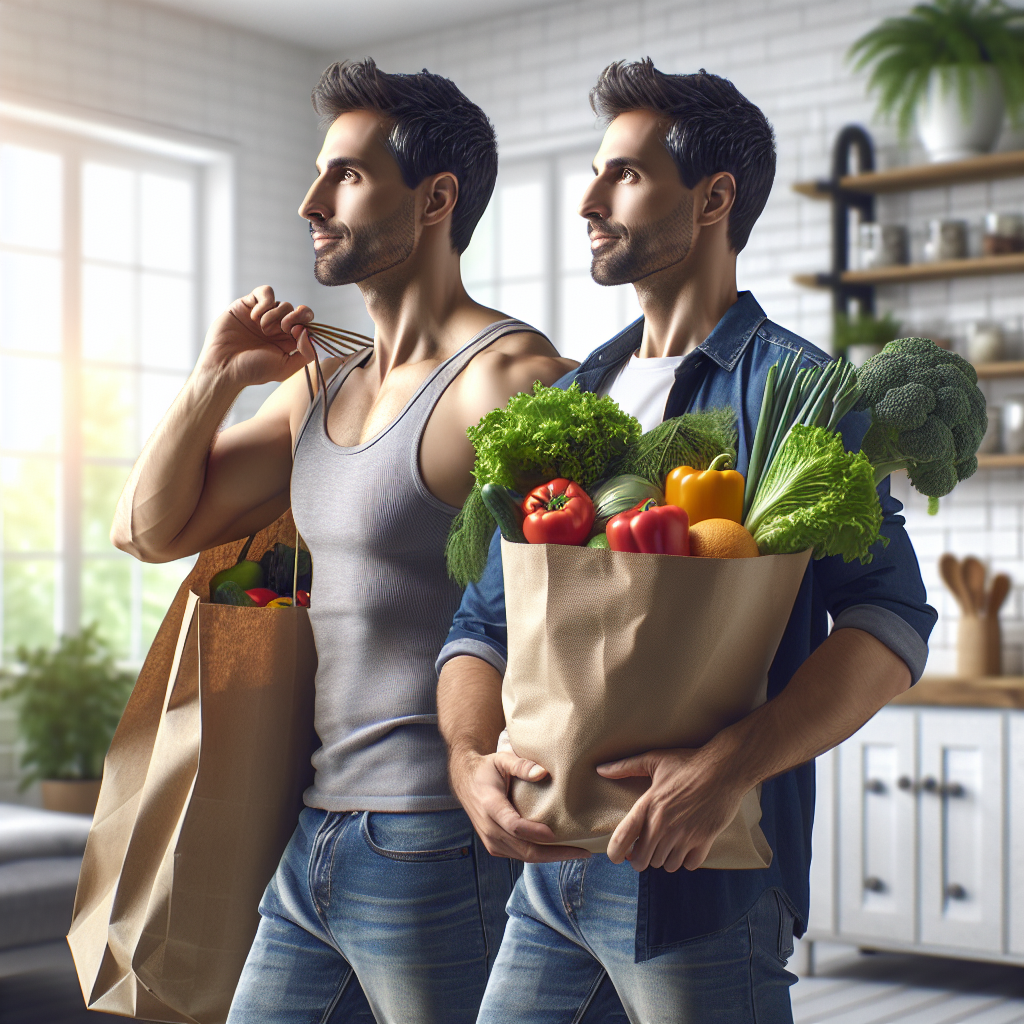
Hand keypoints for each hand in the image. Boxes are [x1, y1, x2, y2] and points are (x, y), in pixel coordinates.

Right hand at [198, 285, 314, 388]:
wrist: (223, 365)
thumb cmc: (252, 370)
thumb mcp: (286, 368)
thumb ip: (306, 354)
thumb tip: (310, 332)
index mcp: (289, 342)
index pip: (308, 325)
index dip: (306, 324)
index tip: (296, 332)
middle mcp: (278, 328)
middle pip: (299, 311)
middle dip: (295, 316)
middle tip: (284, 327)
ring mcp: (263, 315)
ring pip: (283, 303)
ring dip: (275, 315)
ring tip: (262, 328)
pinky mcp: (248, 304)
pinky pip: (266, 292)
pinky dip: (264, 302)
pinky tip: (254, 317)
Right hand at [449, 750, 588, 862]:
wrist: (465, 782)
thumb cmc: (487, 769)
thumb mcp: (501, 760)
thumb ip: (521, 765)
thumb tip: (543, 773)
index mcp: (490, 806)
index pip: (514, 826)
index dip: (535, 832)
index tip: (556, 834)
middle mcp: (489, 828)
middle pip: (524, 850)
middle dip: (554, 854)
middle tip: (582, 852)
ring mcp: (491, 841)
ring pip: (524, 857)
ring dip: (550, 857)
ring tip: (577, 852)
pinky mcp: (495, 847)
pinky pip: (520, 856)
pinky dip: (540, 855)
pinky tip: (559, 851)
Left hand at [596, 746, 747, 872]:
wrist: (725, 768)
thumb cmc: (688, 762)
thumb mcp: (654, 760)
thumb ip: (625, 767)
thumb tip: (600, 769)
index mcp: (648, 806)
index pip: (622, 840)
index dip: (615, 853)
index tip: (618, 855)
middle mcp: (663, 825)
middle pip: (642, 861)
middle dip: (640, 858)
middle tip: (645, 849)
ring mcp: (684, 835)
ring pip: (665, 865)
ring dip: (664, 858)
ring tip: (666, 844)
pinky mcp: (705, 840)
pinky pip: (689, 865)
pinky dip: (687, 859)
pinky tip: (687, 845)